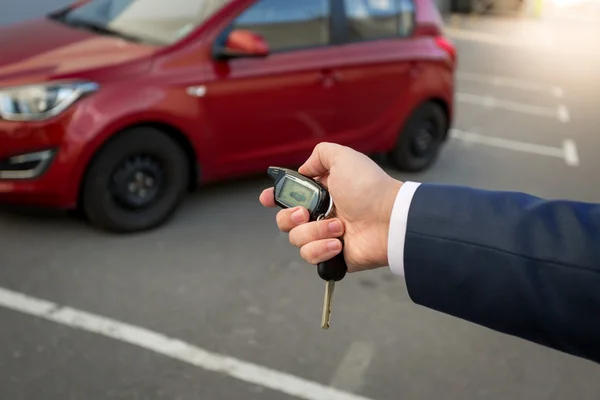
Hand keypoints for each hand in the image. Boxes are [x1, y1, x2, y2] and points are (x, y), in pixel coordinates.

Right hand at [259, 142, 402, 272]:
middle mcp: (321, 214)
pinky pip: (310, 256)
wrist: (389, 219)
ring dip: (315, 232)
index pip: (290, 197)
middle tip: (307, 213)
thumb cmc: (370, 188)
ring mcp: (326, 236)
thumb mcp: (344, 157)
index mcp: (321, 192)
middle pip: (285, 221)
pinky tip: (339, 243)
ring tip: (339, 227)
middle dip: (291, 217)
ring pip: (296, 239)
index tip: (267, 199)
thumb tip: (304, 168)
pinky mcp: (332, 256)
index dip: (274, 198)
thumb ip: (320, 155)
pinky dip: (321, 249)